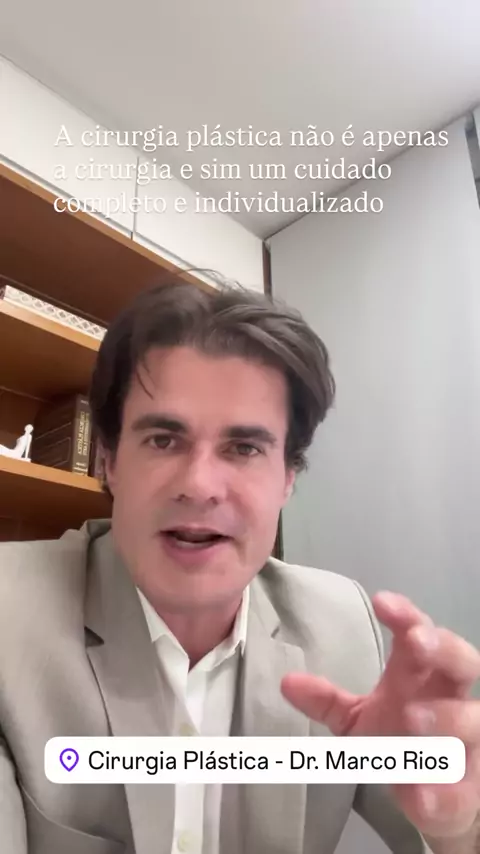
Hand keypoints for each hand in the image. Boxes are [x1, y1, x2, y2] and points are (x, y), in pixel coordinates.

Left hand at [281, 592, 479, 840]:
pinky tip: (417, 791)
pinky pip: (461, 787)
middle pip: (463, 660)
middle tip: (416, 642)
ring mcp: (466, 742)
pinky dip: (440, 789)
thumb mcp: (356, 719)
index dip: (406, 615)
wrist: (431, 798)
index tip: (382, 602)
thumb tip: (287, 682)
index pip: (420, 632)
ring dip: (444, 716)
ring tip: (412, 718)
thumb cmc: (397, 740)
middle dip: (443, 648)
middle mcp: (450, 699)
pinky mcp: (467, 788)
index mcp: (421, 675)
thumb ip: (326, 700)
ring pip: (471, 719)